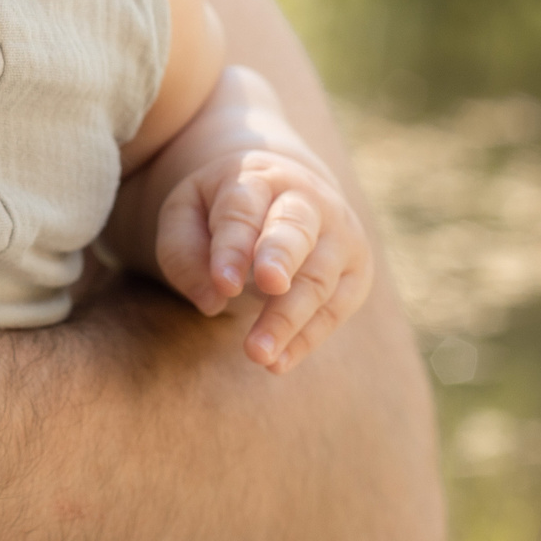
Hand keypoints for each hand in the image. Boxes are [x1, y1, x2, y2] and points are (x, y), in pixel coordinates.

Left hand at [153, 70, 372, 372]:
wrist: (286, 189)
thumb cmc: (224, 208)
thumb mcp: (188, 211)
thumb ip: (183, 249)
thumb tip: (212, 299)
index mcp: (257, 178)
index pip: (243, 211)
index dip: (233, 247)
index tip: (223, 284)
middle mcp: (306, 200)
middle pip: (295, 231)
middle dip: (281, 259)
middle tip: (268, 285)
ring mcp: (339, 235)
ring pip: (319, 278)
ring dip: (289, 318)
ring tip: (257, 353)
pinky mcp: (356, 270)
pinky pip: (335, 309)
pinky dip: (307, 338)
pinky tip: (278, 362)